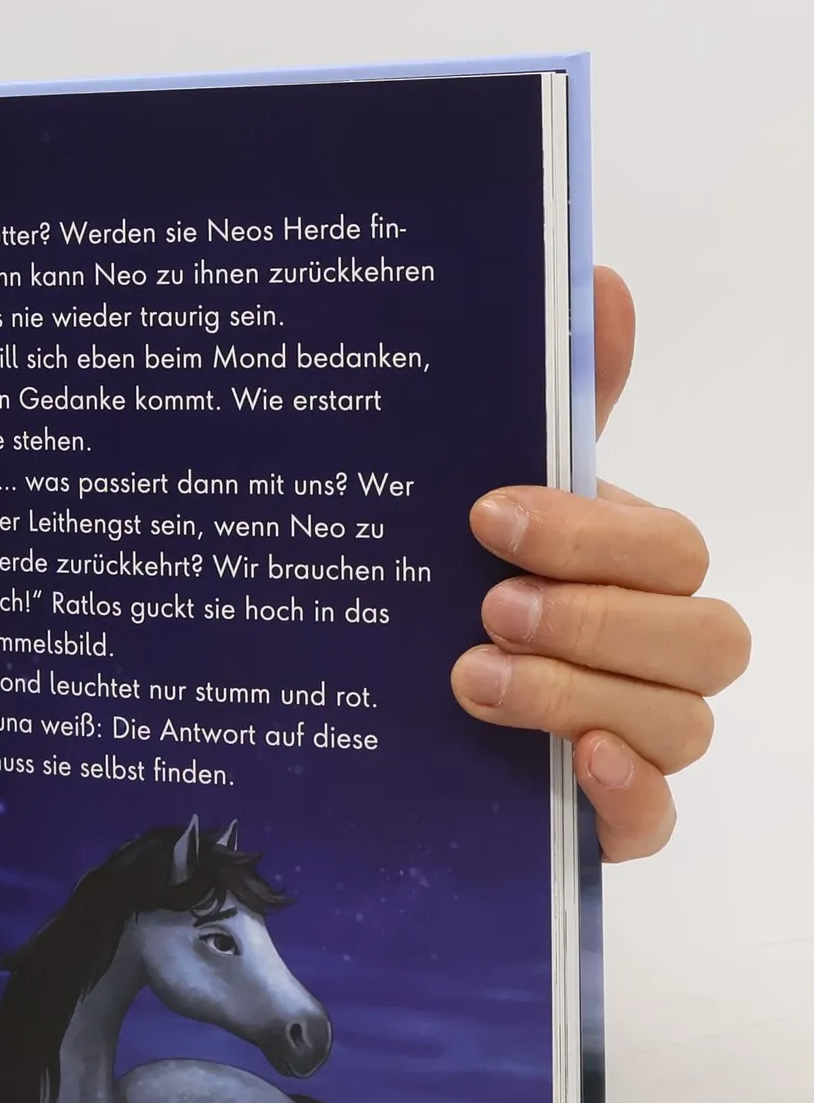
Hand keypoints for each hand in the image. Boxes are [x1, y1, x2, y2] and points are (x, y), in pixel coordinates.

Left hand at [451, 268, 749, 861]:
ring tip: (472, 678)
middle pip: (703, 640)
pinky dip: (627, 798)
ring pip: (681, 725)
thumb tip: (598, 279)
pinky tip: (575, 765)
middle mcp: (657, 656)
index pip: (672, 550)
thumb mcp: (495, 490)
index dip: (592, 533)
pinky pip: (654, 823)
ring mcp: (638, 739)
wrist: (398, 695)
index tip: (486, 517)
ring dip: (580, 694)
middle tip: (488, 607)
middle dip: (595, 618)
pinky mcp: (606, 816)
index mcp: (638, 569)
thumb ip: (555, 404)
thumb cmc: (468, 579)